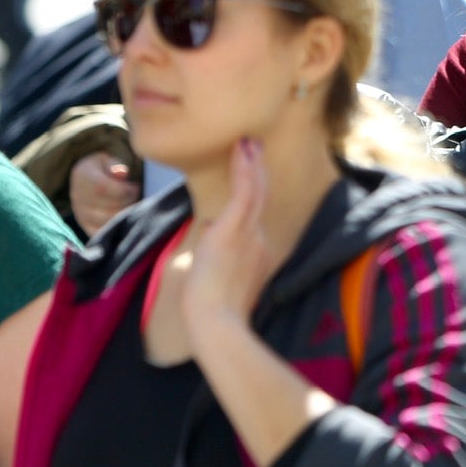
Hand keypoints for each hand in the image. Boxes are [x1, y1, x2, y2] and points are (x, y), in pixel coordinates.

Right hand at [68, 150, 139, 236]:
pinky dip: (118, 228)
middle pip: (107, 208)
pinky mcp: (87, 227)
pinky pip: (104, 233)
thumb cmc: (107, 167)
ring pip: (107, 222)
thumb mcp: (110, 159)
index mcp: (82, 176)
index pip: (102, 189)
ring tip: (131, 204)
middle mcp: (77, 197)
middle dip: (128, 203)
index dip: (124, 190)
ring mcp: (80, 214)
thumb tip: (121, 173)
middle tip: (136, 196)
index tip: (135, 186)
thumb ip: (116, 165)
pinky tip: (126, 217)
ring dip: (126, 215)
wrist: (92, 178)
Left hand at [180, 139, 280, 332]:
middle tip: (254, 147)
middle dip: (257, 172)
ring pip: (254, 191)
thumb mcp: (218, 281)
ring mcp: (248, 234)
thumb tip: (206, 232)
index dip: (253, 192)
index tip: (250, 174)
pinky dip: (244, 169)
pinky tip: (243, 150)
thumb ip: (217, 257)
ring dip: (251, 164)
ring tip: (248, 142)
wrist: (216, 324)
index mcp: (256, 252)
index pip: (253, 216)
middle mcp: (258, 239)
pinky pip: (243, 192)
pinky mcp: (234, 230)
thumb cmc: (213, 314)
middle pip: (259, 198)